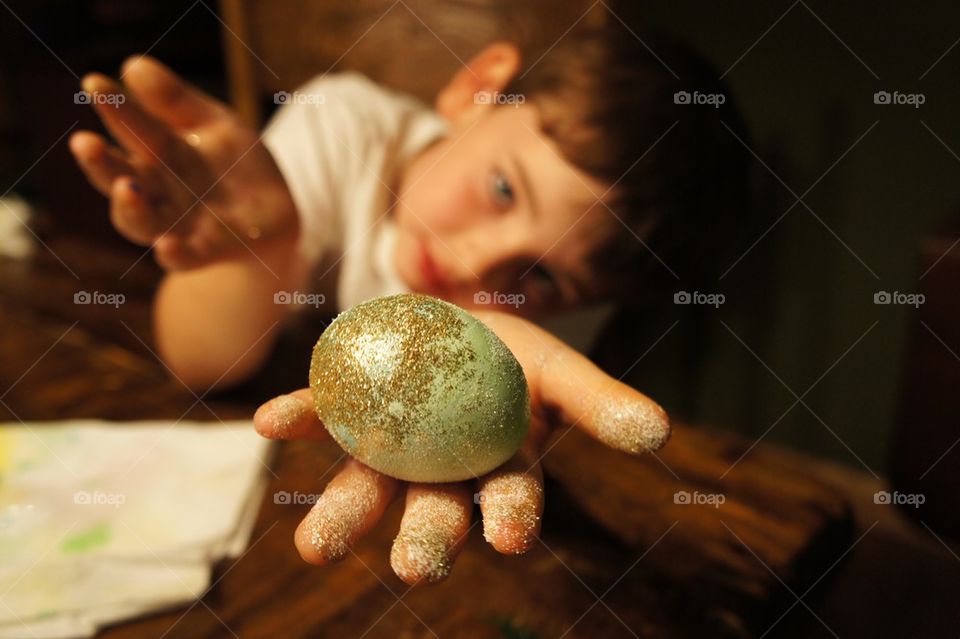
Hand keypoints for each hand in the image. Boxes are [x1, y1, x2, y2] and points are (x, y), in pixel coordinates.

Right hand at [69, 56, 296, 269]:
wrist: (273, 216)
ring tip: (127, 188)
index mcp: (158, 153)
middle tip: (84, 142)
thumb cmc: (234, 165)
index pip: (129, 129)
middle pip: (120, 178)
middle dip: (100, 163)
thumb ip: (177, 101)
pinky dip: (175, 254)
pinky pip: (186, 257)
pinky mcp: (208, 250)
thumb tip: (133, 65)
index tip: (95, 82)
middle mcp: (159, 191)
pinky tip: (168, 246)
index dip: (113, 107)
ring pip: (141, 222)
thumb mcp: (215, 123)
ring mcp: (180, 223)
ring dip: (130, 208)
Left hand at [253, 310, 669, 584]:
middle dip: (425, 540)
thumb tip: (659, 433)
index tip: (512, 539)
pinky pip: (321, 413)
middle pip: (432, 510)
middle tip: (416, 570)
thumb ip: (599, 404)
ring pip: (366, 484)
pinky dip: (299, 415)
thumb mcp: (559, 369)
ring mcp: (388, 441)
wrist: (453, 321)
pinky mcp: (348, 404)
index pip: (508, 499)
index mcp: (496, 466)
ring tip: (314, 548)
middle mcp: (439, 469)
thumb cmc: (512, 354)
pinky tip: (270, 421)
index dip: (511, 517)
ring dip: (341, 514)